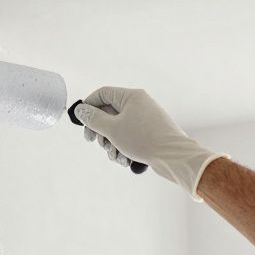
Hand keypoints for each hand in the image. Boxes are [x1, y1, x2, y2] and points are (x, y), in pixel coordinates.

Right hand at [74, 87, 223, 197]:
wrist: (174, 157)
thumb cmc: (145, 139)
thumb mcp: (112, 129)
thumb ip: (93, 119)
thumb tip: (81, 110)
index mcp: (131, 96)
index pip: (102, 93)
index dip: (89, 106)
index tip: (82, 123)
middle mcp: (139, 105)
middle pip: (108, 113)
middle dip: (101, 131)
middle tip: (95, 142)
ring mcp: (145, 119)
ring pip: (118, 129)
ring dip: (111, 144)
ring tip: (116, 155)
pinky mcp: (149, 134)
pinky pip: (129, 138)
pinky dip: (123, 149)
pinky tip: (126, 160)